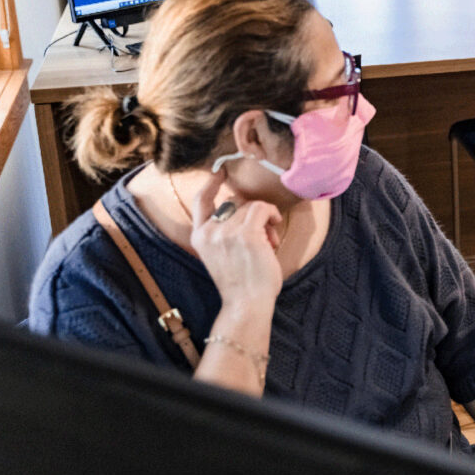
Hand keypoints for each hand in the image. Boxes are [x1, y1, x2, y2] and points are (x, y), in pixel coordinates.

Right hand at [189, 169, 284, 309]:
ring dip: (264, 219)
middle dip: (251, 213)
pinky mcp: (246, 234)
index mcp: (199, 236)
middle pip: (234, 201)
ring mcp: (226, 231)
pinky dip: (272, 214)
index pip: (200, 200)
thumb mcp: (222, 253)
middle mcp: (209, 231)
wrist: (246, 303)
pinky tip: (275, 227)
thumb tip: (247, 206)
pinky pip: (263, 208)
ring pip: (251, 205)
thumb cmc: (241, 282)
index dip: (210, 183)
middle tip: (263, 233)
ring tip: (268, 240)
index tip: (221, 170)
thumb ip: (225, 231)